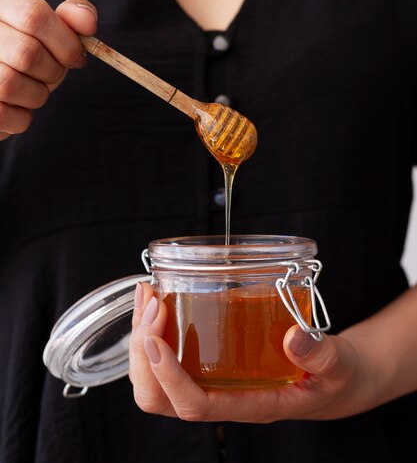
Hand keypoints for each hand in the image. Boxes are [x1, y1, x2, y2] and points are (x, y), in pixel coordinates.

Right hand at [0, 0, 97, 139]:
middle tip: (52, 74)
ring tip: (34, 89)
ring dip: (37, 95)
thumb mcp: (47, 29)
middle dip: (53, 71)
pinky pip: (3, 114)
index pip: (34, 15)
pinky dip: (21, 117)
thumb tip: (88, 22)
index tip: (78, 58)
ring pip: (10, 84)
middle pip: (27, 53)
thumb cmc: (23, 53)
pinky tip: (19, 106)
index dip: (66, 42)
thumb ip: (71, 20)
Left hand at [129, 283, 380, 422]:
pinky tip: (158, 301)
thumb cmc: (333, 376)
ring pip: (155, 383)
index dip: (168, 376)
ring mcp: (214, 384)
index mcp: (253, 405)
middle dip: (143, 352)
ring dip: (140, 340)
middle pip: (160, 398)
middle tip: (150, 303)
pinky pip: (167, 361)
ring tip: (146, 296)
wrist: (335, 380)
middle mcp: (225, 399)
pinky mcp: (211, 367)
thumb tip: (293, 337)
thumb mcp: (337, 364)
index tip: (155, 337)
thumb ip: (320, 353)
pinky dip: (152, 332)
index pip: (196, 405)